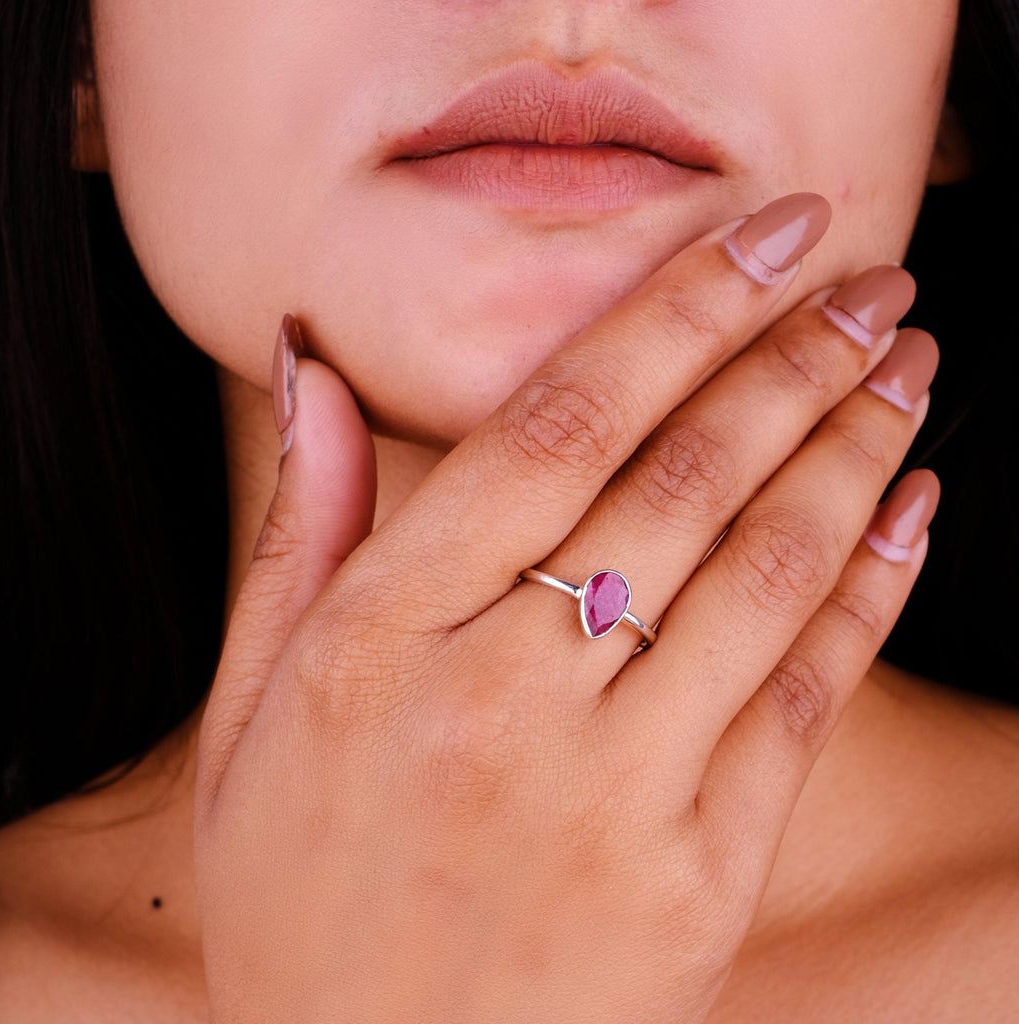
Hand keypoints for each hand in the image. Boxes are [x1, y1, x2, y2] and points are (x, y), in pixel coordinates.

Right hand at [194, 193, 937, 1022]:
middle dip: (793, 358)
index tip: (763, 239)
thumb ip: (297, 533)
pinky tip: (912, 504)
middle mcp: (501, 701)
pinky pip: (804, 700)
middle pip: (683, 482)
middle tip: (869, 278)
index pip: (554, 429)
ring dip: (852, 447)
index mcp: (380, 642)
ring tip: (904, 364)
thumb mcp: (249, 711)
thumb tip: (309, 373)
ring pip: (764, 574)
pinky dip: (871, 589)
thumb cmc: (297, 892)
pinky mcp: (696, 880)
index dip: (673, 315)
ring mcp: (611, 795)